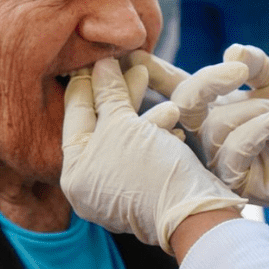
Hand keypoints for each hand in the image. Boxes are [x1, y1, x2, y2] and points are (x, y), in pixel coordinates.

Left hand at [61, 58, 244, 253]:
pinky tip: (172, 117)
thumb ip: (108, 93)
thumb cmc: (150, 169)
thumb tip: (101, 65)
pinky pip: (143, 152)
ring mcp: (118, 188)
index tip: (97, 56)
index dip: (87, 82)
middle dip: (117, 93)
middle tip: (128, 63)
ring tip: (152, 81)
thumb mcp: (124, 125)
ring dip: (141, 109)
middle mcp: (90, 184)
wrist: (194, 212)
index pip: (75, 115)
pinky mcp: (145, 188)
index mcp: (74, 173)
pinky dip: (155, 133)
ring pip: (125, 136)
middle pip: (100, 125)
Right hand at [132, 46, 268, 216]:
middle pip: (184, 103)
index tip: (133, 56)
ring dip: (255, 110)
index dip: (154, 73)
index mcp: (214, 106)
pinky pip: (234, 150)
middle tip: (236, 73)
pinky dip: (259, 128)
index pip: (178, 87)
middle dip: (207, 83)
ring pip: (215, 125)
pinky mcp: (236, 181)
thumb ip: (254, 63)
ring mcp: (219, 158)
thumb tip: (230, 52)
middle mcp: (209, 132)